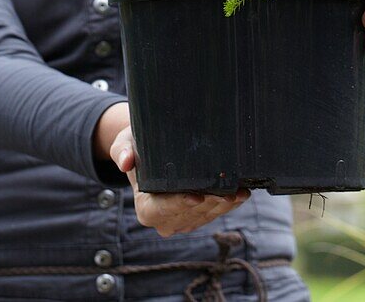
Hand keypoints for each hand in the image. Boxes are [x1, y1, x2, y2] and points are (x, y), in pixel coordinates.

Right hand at [109, 125, 249, 237]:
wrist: (148, 151)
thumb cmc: (136, 147)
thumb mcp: (124, 144)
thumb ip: (122, 151)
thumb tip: (124, 161)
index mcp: (145, 208)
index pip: (162, 210)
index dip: (179, 204)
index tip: (196, 196)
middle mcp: (164, 220)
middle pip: (189, 214)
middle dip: (209, 203)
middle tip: (227, 190)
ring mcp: (183, 221)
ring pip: (206, 216)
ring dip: (224, 205)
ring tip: (239, 191)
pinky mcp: (198, 216)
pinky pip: (215, 213)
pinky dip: (229, 204)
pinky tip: (242, 193)